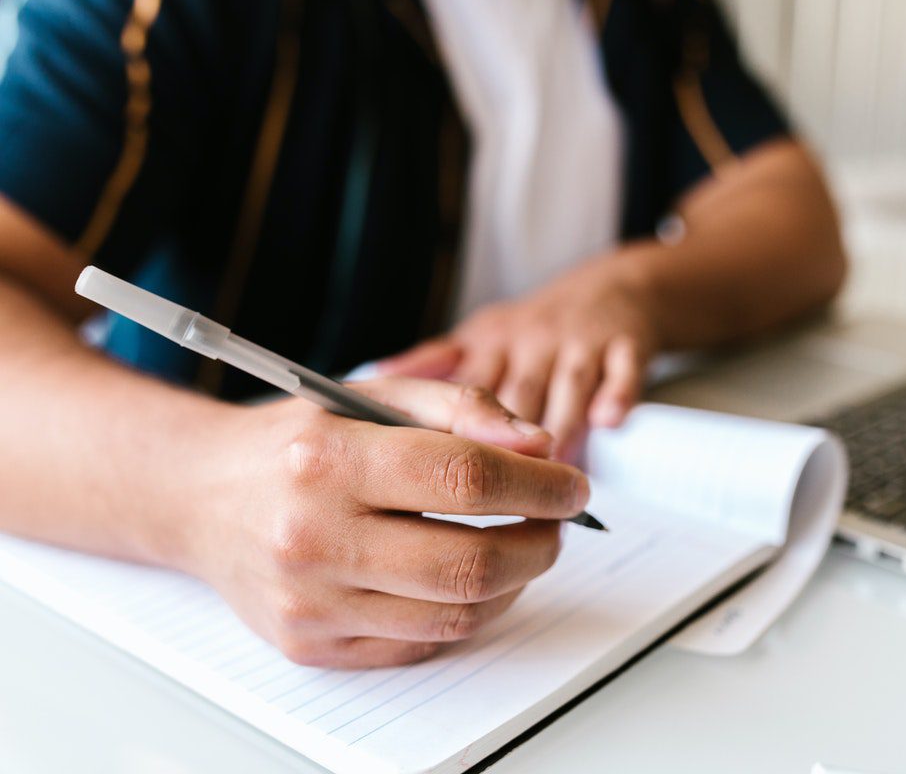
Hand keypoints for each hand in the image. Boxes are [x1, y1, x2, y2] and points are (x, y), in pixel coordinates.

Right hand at [180, 377, 588, 667]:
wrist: (198, 497)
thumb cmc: (295, 442)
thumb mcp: (370, 395)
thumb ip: (460, 408)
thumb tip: (538, 446)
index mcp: (328, 459)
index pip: (465, 477)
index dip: (539, 483)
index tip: (573, 484)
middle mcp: (311, 536)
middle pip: (469, 561)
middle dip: (539, 543)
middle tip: (556, 523)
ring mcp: (308, 602)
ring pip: (455, 613)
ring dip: (514, 583)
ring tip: (523, 547)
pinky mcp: (310, 644)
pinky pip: (421, 642)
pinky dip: (468, 613)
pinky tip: (476, 580)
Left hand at [376, 257, 659, 460]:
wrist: (615, 289)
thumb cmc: (538, 329)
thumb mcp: (481, 338)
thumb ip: (432, 365)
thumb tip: (373, 380)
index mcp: (490, 346)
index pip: (467, 393)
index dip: (460, 439)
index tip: (445, 482)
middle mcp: (531, 341)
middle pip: (516, 396)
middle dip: (510, 451)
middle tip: (501, 502)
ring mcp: (580, 342)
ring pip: (566, 386)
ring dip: (559, 429)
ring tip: (551, 486)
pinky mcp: (628, 342)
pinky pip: (624, 369)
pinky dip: (617, 393)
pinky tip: (607, 421)